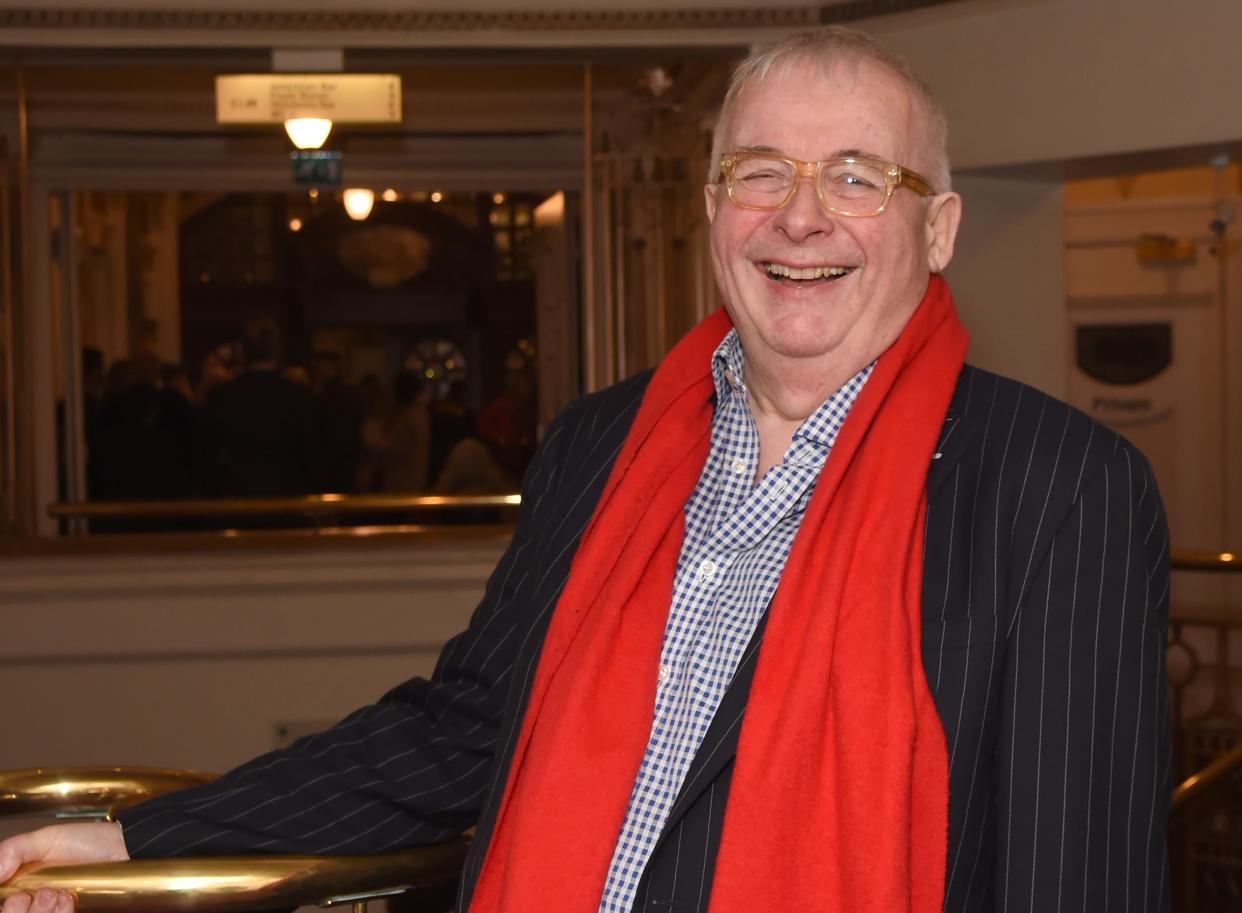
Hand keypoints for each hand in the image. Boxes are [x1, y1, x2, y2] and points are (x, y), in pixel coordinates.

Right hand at [0, 823, 128, 912]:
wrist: (122, 846)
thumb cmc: (88, 841)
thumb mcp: (45, 838)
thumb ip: (14, 850)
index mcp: (22, 883)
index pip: (7, 905)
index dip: (9, 906)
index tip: (16, 895)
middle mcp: (37, 899)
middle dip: (20, 911)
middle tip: (33, 895)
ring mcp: (55, 908)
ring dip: (41, 912)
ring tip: (55, 894)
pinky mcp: (71, 912)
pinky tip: (68, 898)